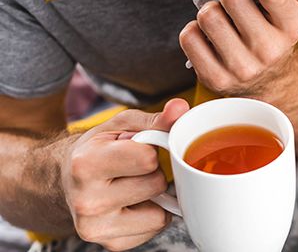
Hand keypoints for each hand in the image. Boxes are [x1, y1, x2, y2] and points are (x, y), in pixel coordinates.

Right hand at [61, 99, 188, 250]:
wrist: (66, 181)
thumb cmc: (99, 149)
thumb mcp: (122, 125)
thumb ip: (156, 119)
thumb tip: (181, 109)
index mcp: (85, 165)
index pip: (147, 159)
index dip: (150, 150)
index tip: (138, 147)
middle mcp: (87, 201)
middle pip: (156, 184)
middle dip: (153, 173)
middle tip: (132, 169)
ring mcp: (97, 227)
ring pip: (160, 211)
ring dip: (155, 196)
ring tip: (132, 185)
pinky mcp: (112, 244)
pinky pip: (156, 227)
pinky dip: (151, 214)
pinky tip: (132, 204)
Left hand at [179, 0, 297, 97]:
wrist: (269, 81)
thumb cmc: (275, 34)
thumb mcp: (292, 10)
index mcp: (292, 28)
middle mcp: (270, 50)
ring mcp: (242, 67)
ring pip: (207, 16)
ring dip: (208, 8)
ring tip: (218, 14)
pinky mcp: (216, 78)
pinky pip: (189, 37)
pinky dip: (193, 29)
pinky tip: (207, 34)